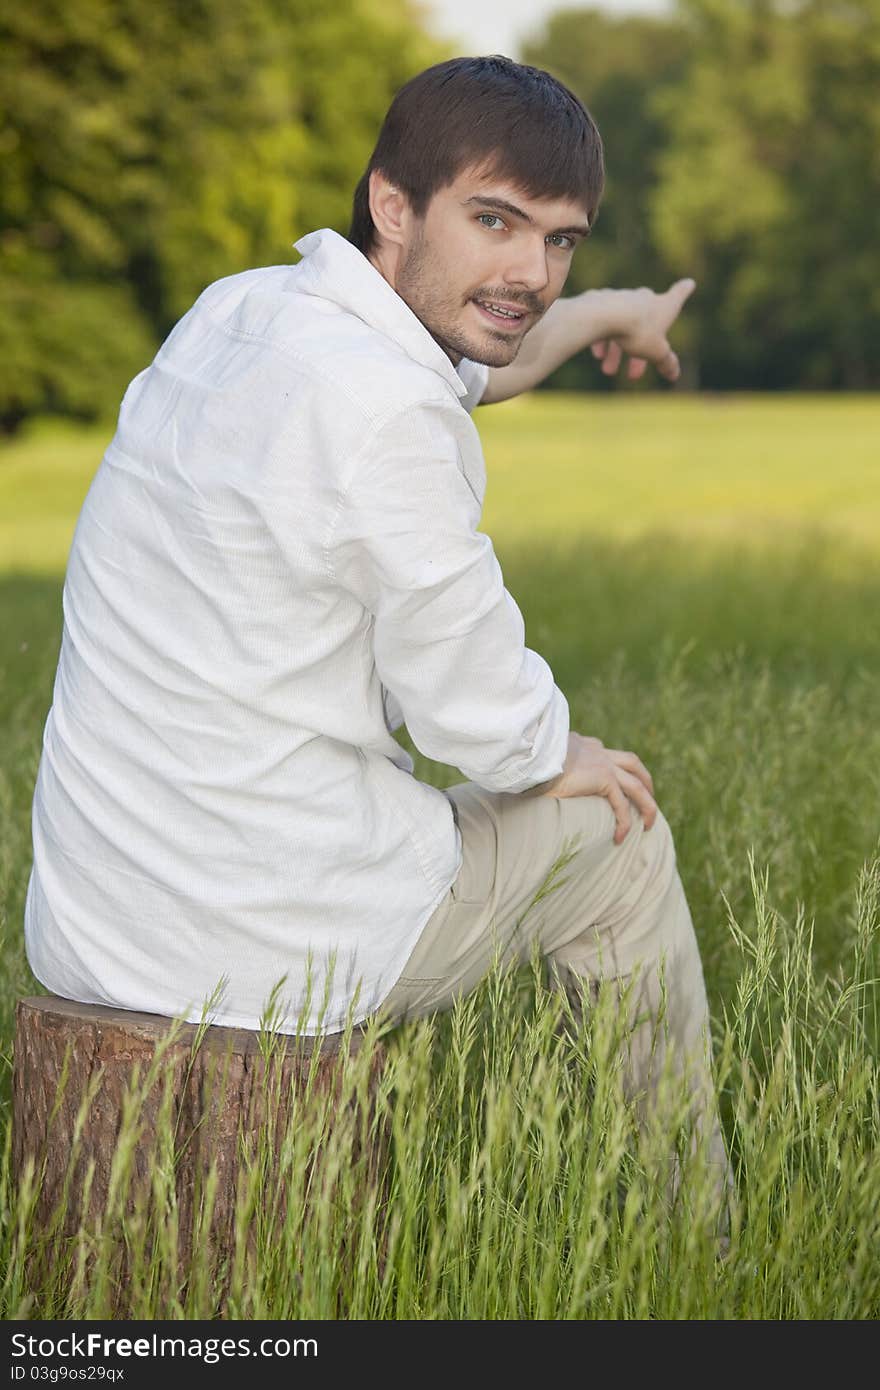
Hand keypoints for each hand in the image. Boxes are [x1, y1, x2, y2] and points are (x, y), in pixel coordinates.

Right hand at [530, 732, 657, 844]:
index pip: (607, 753)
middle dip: (644, 780)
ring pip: (637, 785)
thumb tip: (533, 779)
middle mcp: (597, 751)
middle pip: (632, 763)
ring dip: (647, 805)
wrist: (531, 754)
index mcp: (583, 745)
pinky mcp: (603, 778)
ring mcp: (603, 763)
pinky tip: (620, 837)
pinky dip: (625, 822)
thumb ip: (546, 765)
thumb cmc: (528, 760)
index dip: (616, 767)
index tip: (616, 781)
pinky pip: (621, 804)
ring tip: (649, 825)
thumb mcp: (540, 760)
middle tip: (649, 799)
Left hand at [589, 279, 696, 383]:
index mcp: (663, 305)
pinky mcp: (600, 300)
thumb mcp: (655, 352)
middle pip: (645, 326)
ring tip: (607, 371)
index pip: (679, 295)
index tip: (689, 283)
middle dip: (638, 355)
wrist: (604, 315)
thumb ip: (665, 362)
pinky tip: (597, 354)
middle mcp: (644, 297)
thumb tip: (674, 375)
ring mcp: (622, 297)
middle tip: (633, 377)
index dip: (684, 290)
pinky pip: (604, 322)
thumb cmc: (637, 331)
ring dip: (616, 352)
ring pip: (622, 327)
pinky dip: (602, 338)